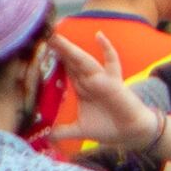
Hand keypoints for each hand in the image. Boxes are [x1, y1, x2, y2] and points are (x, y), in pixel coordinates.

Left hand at [54, 27, 165, 157]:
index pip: (65, 69)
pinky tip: (99, 36)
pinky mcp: (114, 81)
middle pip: (71, 61)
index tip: (39, 47)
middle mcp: (90, 80)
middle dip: (58, 48)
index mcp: (82, 88)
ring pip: (83, 60)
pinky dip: (107, 49)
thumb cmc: (109, 128)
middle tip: (43, 34)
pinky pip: (112, 62)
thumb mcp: (81, 130)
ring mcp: (102, 78)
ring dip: (70, 49)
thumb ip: (63, 132)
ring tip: (56, 37)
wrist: (131, 133)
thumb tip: (45, 136)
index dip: (53, 58)